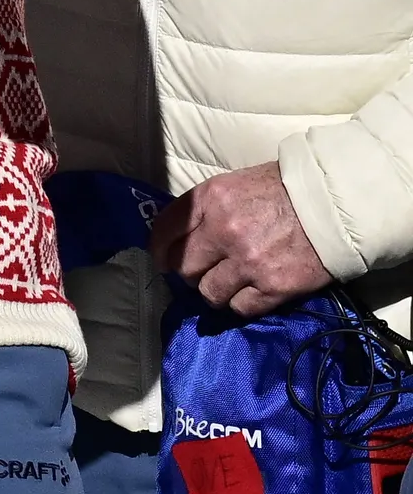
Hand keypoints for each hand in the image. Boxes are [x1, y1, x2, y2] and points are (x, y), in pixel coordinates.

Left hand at [156, 163, 334, 318]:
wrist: (334, 205)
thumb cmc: (282, 190)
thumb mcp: (233, 186)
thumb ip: (205, 209)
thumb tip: (181, 235)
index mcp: (209, 200)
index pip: (165, 231)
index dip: (160, 250)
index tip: (163, 260)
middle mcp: (223, 231)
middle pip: (184, 267)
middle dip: (189, 273)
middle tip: (201, 273)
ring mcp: (248, 261)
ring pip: (209, 293)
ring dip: (215, 291)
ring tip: (228, 285)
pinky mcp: (274, 286)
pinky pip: (240, 308)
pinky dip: (241, 304)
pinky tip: (250, 294)